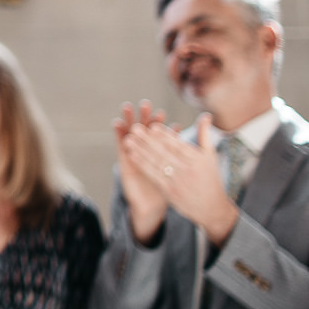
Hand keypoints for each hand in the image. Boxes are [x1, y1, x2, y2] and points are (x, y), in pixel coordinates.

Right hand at [113, 101, 169, 244]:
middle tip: (145, 104)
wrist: (151, 203)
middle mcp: (144, 151)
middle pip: (144, 131)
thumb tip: (191, 144)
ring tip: (128, 107)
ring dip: (129, 121)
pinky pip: (120, 145)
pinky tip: (117, 123)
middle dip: (144, 118)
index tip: (160, 111)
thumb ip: (180, 155)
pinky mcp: (123, 162)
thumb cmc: (166, 185)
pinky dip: (118, 134)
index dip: (159, 123)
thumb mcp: (175, 170)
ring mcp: (133, 155)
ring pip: (130, 134)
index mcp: (157, 152)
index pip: (158, 134)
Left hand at [125, 114, 239, 246]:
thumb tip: (205, 114)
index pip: (178, 145)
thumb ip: (204, 134)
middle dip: (148, 139)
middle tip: (134, 128)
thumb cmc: (210, 178)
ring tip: (128, 139)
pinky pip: (154, 175)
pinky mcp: (169, 191)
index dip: (165, 135)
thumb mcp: (210, 156)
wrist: (212, 208)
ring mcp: (178, 181)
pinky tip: (132, 155)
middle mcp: (187, 169)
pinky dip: (143, 165)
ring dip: (141, 150)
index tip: (152, 125)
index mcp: (197, 159)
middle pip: (164, 152)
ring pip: (156, 163)